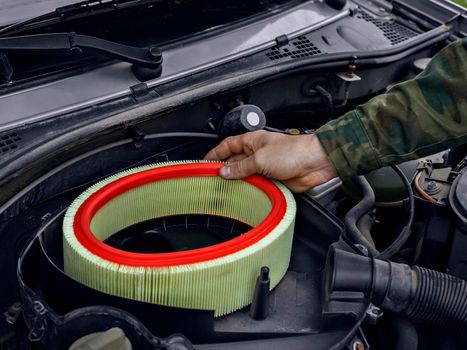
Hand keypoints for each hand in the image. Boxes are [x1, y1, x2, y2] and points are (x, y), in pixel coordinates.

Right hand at [204, 130, 337, 191]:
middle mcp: (256, 153)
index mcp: (252, 141)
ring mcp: (263, 167)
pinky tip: (241, 195)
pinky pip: (255, 185)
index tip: (203, 163)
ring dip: (236, 182)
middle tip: (210, 180)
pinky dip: (248, 190)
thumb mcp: (260, 158)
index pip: (227, 145)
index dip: (214, 153)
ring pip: (244, 175)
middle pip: (233, 162)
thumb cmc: (293, 152)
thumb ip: (240, 167)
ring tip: (223, 190)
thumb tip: (224, 172)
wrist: (315, 164)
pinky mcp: (271, 179)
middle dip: (223, 170)